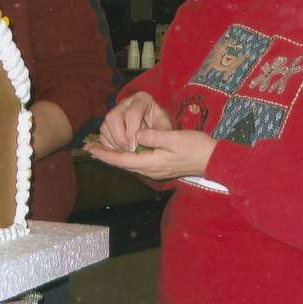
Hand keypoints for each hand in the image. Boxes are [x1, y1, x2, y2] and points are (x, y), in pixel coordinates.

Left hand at [85, 128, 216, 180]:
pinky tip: (122, 150)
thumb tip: (136, 134)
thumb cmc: (195, 146)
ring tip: (101, 149)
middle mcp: (150, 169)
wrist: (213, 159)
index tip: (90, 149)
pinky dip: (125, 157)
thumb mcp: (175, 138)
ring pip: (129, 164)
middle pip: (122, 164)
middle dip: (105, 156)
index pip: (122, 160)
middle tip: (89, 148)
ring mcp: (155, 169)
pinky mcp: (160, 166)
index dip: (105, 154)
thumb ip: (154, 136)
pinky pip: (136, 163)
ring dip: (114, 157)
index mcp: (152, 162)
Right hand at [95, 92, 171, 151]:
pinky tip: (121, 150)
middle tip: (129, 150)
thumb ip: (158, 132)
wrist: (156, 129)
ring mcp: (114, 112)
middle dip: (120, 137)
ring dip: (114, 143)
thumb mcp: (165, 128)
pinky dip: (109, 146)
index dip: (132, 132)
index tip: (136, 146)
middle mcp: (125, 102)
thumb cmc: (161, 127)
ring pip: (104, 126)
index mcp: (142, 99)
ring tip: (127, 151)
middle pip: (113, 117)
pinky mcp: (107, 124)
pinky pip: (102, 135)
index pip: (132, 113)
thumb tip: (140, 137)